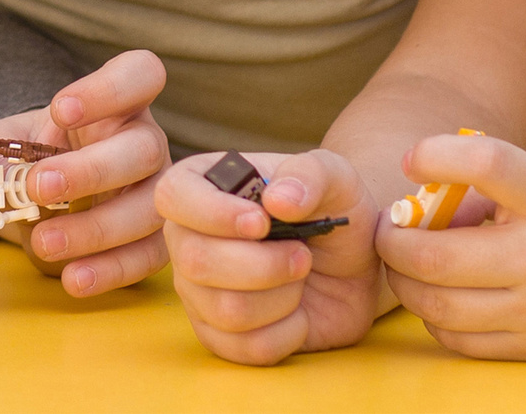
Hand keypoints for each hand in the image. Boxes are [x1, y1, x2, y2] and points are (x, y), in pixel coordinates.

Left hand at [0, 48, 171, 297]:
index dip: (108, 90)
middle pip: (144, 148)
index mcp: (120, 105)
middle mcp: (147, 142)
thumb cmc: (33, 160)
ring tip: (43, 242)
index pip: (139, 74)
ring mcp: (157, 192)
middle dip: (92, 170)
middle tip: (38, 187)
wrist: (43, 203)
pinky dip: (111, 269)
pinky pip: (149, 256)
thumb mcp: (8, 142)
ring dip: (97, 228)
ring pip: (150, 207)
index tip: (61, 109)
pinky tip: (73, 277)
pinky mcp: (156, 238)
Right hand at [159, 147, 384, 365]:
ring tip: (301, 277)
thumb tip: (278, 200)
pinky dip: (288, 332)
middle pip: (196, 262)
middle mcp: (188, 238)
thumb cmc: (331, 208)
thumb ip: (310, 175)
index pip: (174, 195)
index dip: (212, 213)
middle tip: (302, 255)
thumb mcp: (334, 175)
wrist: (351, 262)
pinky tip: (300, 311)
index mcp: (203, 185)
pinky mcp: (219, 335)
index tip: (261, 223)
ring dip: (282, 297)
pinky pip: (245, 348)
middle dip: (264, 265)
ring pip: (226, 311)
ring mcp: (198, 291)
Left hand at [377, 132, 525, 359]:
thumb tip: (427, 199)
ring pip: (439, 307)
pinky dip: (437, 318)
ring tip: (406, 262)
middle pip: (437, 256)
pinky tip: (440, 296)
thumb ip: (495, 178)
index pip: (484, 164)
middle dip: (393, 241)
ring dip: (406, 283)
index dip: (433, 156)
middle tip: (386, 228)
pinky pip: (462, 342)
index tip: (412, 158)